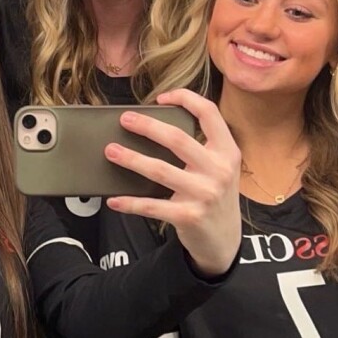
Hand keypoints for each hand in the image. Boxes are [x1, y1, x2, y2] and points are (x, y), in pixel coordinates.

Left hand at [104, 89, 241, 275]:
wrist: (224, 240)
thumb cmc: (214, 195)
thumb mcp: (220, 167)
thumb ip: (201, 147)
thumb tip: (155, 126)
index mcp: (227, 151)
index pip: (209, 113)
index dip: (185, 98)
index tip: (161, 97)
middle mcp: (219, 170)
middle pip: (177, 139)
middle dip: (147, 126)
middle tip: (125, 119)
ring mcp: (204, 194)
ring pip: (159, 170)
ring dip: (131, 159)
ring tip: (111, 151)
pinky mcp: (188, 216)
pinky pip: (151, 206)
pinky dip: (129, 202)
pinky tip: (113, 199)